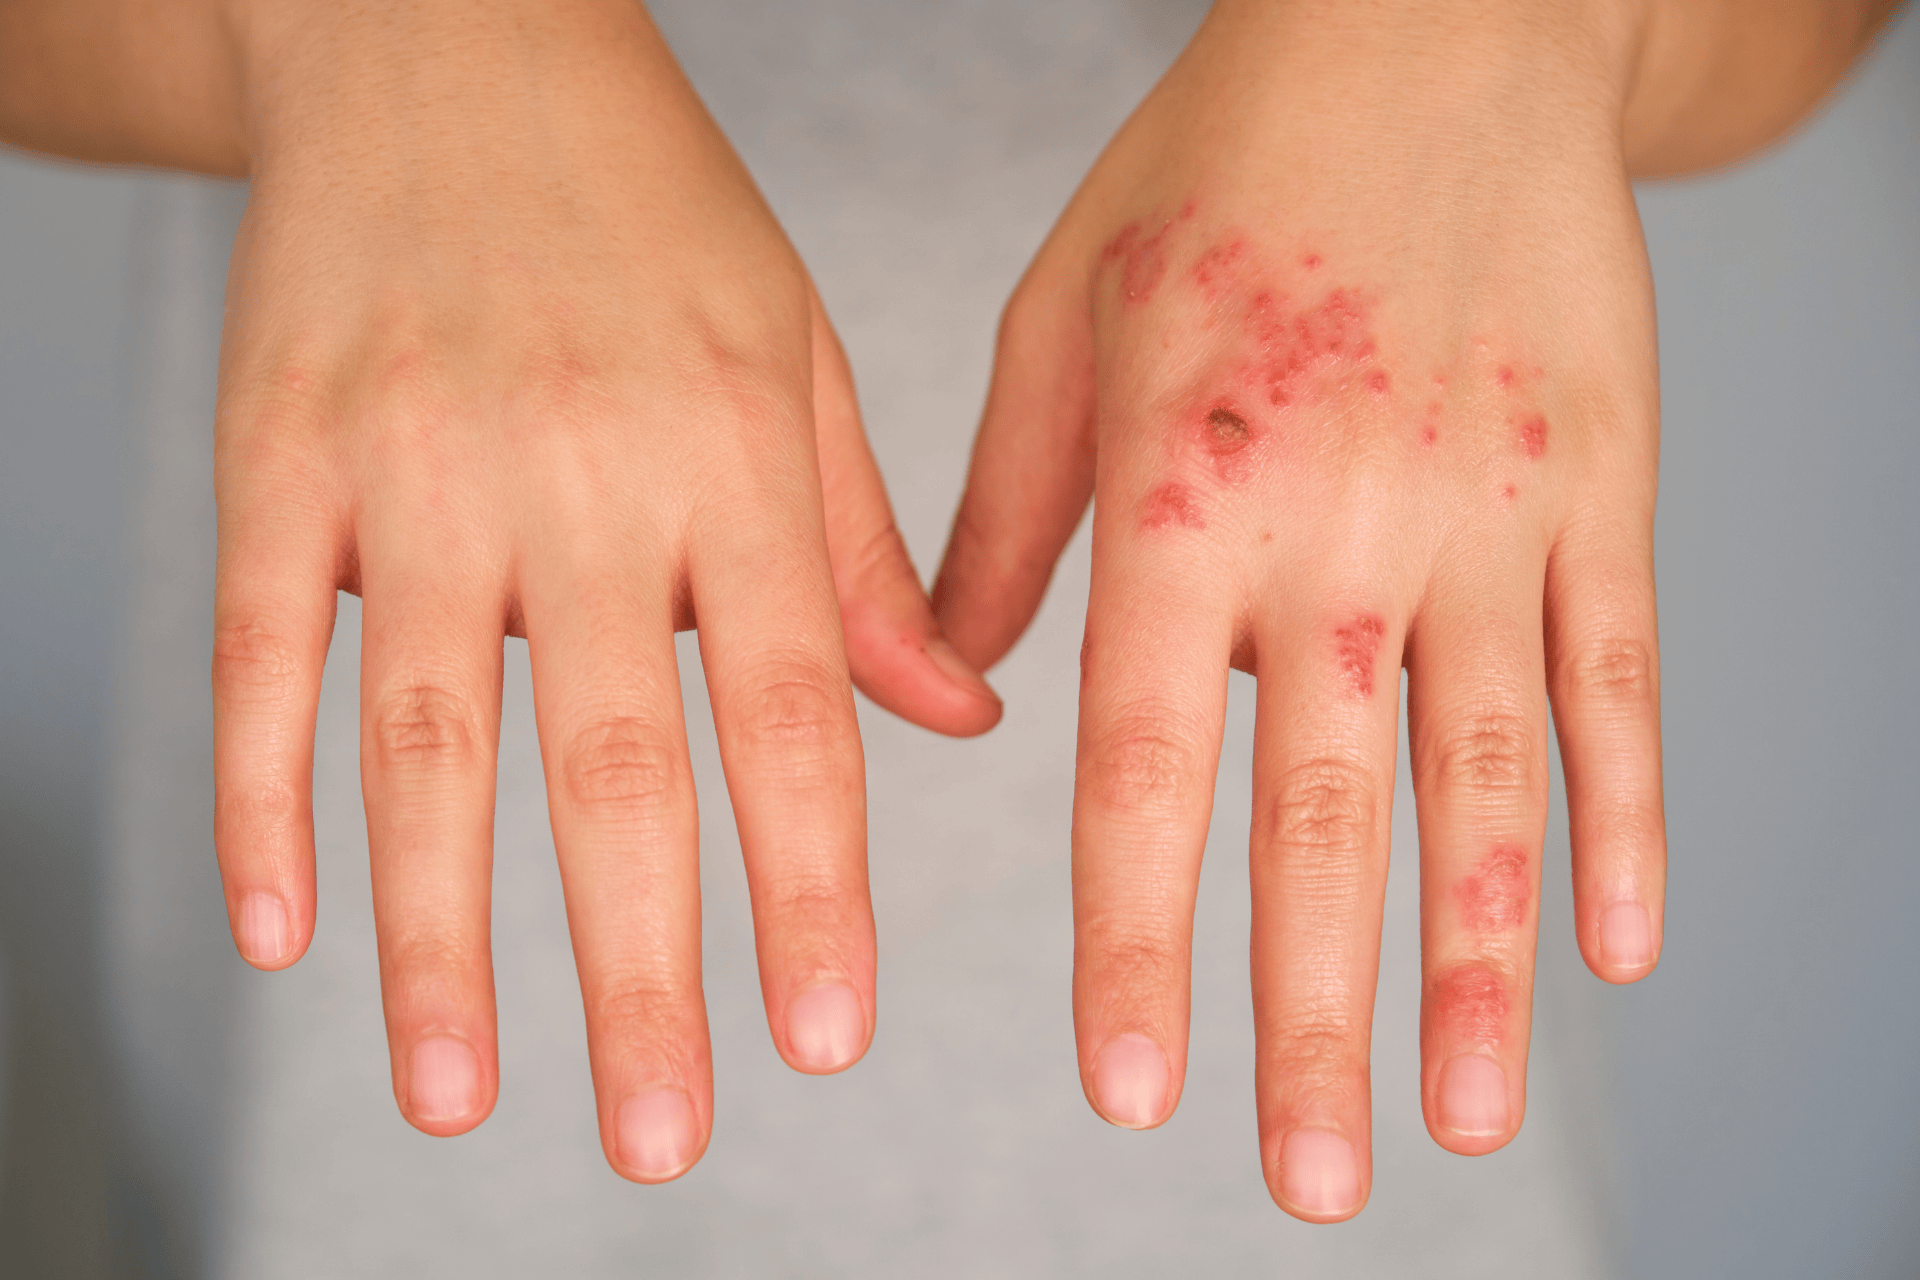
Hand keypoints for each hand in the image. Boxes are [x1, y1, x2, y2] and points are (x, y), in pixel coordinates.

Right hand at [211, 0, 997, 1181]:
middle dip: (642, 966)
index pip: (791, 710)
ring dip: (442, 934)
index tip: (827, 1037)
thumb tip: (952, 722)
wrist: (447, 37)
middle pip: (614, 760)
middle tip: (660, 1140)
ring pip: (427, 738)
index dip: (811, 883)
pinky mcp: (279, 452)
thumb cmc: (650, 209)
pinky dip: (261, 798)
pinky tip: (280, 931)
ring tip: (456, 1097)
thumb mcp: (796, 352)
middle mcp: (583, 473)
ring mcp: (415, 465)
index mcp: (734, 455)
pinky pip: (265, 648)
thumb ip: (866, 550)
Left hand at [935, 0, 1662, 1218]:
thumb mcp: (1061, 318)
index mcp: (1183, 493)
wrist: (1428, 27)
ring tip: (1459, 1117)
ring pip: (1493, 781)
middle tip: (1310, 1186)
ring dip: (1479, 968)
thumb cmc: (1220, 169)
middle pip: (1328, 817)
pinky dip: (1631, 821)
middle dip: (1315, 1016)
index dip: (1138, 942)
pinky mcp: (1606, 486)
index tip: (1127, 1092)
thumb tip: (953, 682)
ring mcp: (1491, 511)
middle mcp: (1341, 525)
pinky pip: (1626, 681)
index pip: (1148, 766)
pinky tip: (1623, 948)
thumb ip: (999, 512)